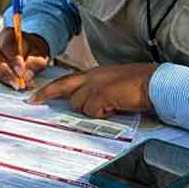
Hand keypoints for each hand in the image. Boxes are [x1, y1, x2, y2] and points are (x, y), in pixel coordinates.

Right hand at [0, 28, 50, 89]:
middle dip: (7, 73)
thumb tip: (26, 76)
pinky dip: (4, 81)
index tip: (21, 72)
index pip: (6, 45)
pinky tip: (14, 84)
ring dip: (6, 79)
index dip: (13, 59)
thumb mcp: (40, 54)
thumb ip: (35, 63)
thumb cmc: (34, 50)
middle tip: (18, 84)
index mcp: (8, 34)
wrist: (30, 51)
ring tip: (18, 86)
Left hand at [31, 63, 159, 117]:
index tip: (36, 96)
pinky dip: (102, 114)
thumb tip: (86, 106)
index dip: (51, 89)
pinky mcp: (101, 95)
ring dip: (91, 110)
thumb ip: (97, 92)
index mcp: (94, 74)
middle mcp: (92, 76)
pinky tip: (115, 108)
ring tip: (111, 106)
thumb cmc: (140, 86)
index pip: (67, 80)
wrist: (156, 83)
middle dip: (46, 94)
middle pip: (62, 87)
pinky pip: (92, 111)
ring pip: (79, 105)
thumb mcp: (113, 85)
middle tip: (33, 101)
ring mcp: (95, 85)